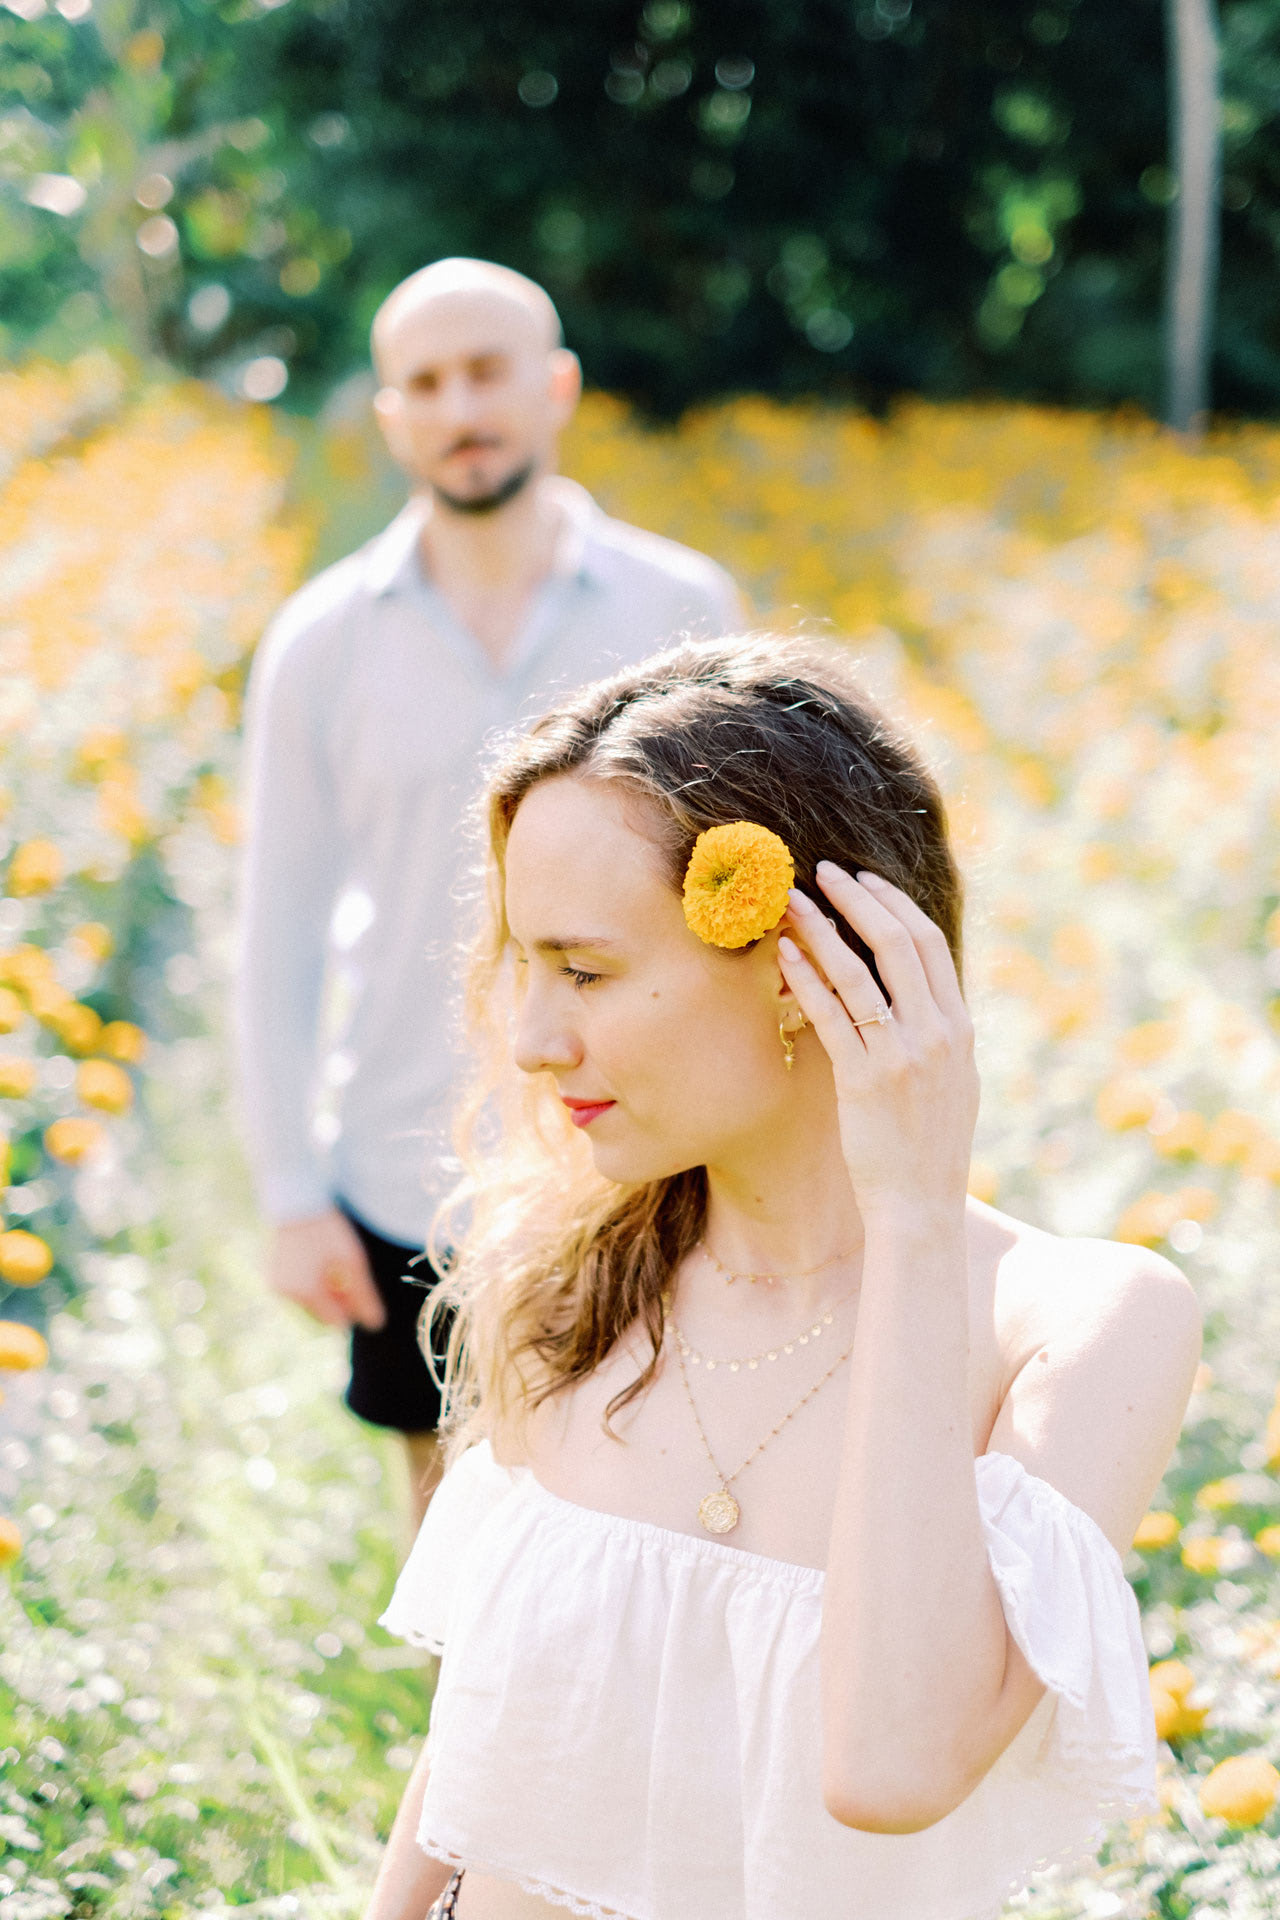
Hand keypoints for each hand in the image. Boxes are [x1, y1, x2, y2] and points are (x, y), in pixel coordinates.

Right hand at [267, 1208, 386, 1330]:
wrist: (296, 1201)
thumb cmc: (328, 1230)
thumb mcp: (353, 1261)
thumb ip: (364, 1295)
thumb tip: (376, 1324)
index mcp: (307, 1293)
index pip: (336, 1321)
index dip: (350, 1307)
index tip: (354, 1285)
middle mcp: (286, 1295)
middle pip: (320, 1315)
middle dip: (334, 1301)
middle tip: (343, 1274)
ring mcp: (275, 1287)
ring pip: (306, 1305)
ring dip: (320, 1294)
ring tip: (327, 1266)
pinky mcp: (269, 1277)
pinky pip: (293, 1293)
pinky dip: (305, 1285)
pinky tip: (312, 1262)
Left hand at [777, 864, 977, 1223]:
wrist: (921, 1206)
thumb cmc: (928, 1147)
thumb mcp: (952, 1082)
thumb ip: (937, 1035)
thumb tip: (915, 996)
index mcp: (959, 1029)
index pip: (930, 945)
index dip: (894, 904)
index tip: (864, 881)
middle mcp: (936, 1034)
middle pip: (898, 942)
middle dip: (858, 898)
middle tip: (823, 871)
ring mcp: (902, 1056)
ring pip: (859, 971)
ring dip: (822, 927)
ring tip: (791, 900)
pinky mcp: (864, 1080)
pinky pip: (831, 1015)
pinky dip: (806, 977)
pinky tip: (785, 953)